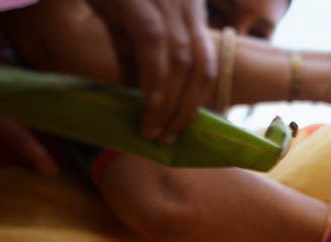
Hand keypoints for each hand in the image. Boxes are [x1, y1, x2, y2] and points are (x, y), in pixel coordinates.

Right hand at [85, 0, 215, 142]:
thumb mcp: (123, 22)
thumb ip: (134, 55)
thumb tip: (138, 94)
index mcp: (188, 9)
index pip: (207, 62)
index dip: (199, 98)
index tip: (185, 125)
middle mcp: (185, 4)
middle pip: (200, 67)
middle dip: (186, 109)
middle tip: (168, 138)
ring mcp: (167, 0)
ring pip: (182, 62)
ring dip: (170, 103)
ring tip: (154, 131)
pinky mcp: (139, 1)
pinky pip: (155, 47)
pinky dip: (154, 81)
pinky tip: (146, 107)